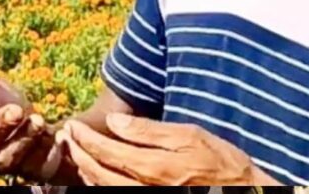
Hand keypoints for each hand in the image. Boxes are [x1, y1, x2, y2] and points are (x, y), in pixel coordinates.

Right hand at [0, 49, 63, 181]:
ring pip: (8, 158)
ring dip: (23, 138)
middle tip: (16, 110)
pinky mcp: (30, 170)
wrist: (38, 126)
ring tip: (37, 120)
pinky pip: (33, 166)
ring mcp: (8, 163)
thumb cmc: (7, 106)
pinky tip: (50, 135)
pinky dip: (41, 150)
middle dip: (1, 126)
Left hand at [60, 112, 279, 185]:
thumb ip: (150, 131)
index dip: (85, 138)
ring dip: (84, 170)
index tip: (73, 125)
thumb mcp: (190, 136)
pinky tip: (95, 172)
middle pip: (97, 174)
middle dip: (78, 153)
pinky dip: (98, 184)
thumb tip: (116, 121)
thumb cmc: (220, 162)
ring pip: (101, 189)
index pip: (106, 152)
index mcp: (153, 167)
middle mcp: (143, 189)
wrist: (241, 192)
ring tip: (76, 151)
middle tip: (68, 136)